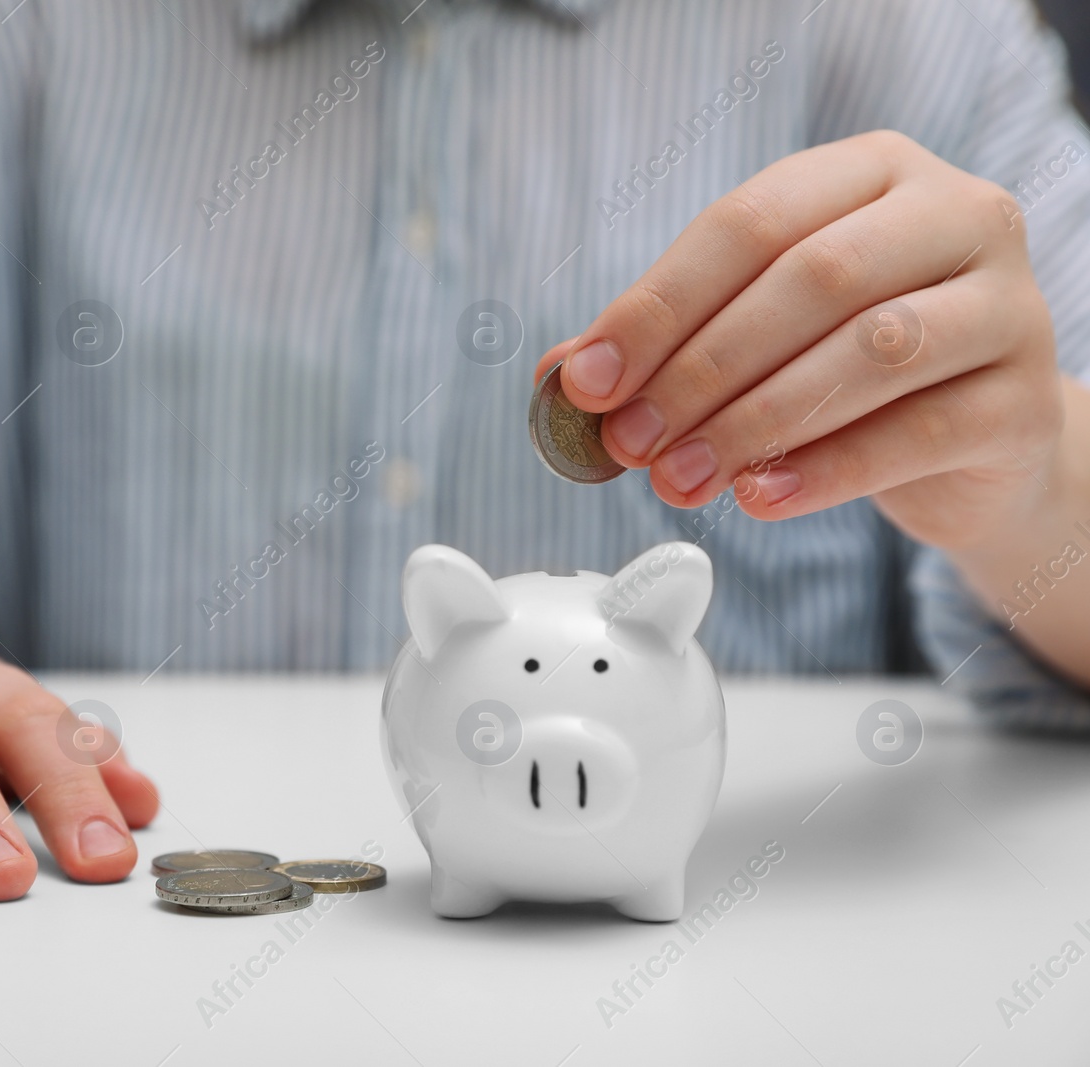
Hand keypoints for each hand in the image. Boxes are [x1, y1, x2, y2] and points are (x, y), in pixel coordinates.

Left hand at [534, 130, 1064, 551]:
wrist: (973, 443)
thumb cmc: (845, 369)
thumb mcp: (754, 335)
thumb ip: (664, 343)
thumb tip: (559, 374)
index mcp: (872, 171)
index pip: (749, 222)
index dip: (657, 305)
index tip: (586, 379)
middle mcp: (956, 215)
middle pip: (812, 278)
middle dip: (700, 368)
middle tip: (628, 441)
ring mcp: (1007, 305)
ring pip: (869, 350)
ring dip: (753, 422)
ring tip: (678, 478)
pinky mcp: (1026, 403)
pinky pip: (917, 434)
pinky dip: (824, 472)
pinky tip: (756, 498)